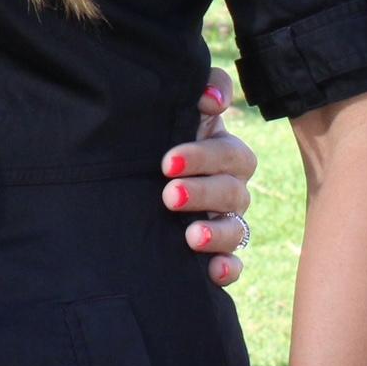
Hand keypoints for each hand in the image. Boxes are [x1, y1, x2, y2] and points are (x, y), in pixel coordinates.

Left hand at [163, 66, 257, 286]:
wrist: (130, 182)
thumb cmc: (155, 140)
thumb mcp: (169, 113)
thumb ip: (195, 93)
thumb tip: (210, 96)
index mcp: (221, 152)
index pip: (230, 152)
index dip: (205, 155)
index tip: (167, 162)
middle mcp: (229, 187)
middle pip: (232, 190)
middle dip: (202, 192)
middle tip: (169, 194)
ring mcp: (225, 221)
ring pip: (236, 228)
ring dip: (216, 232)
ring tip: (190, 236)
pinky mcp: (217, 253)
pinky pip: (234, 264)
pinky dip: (226, 268)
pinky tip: (213, 272)